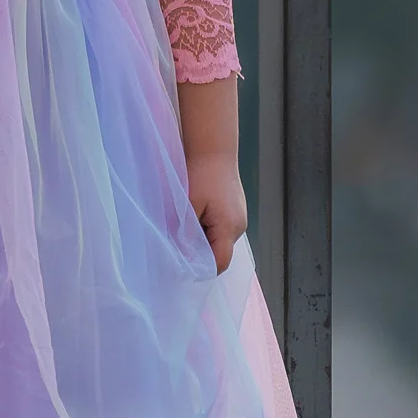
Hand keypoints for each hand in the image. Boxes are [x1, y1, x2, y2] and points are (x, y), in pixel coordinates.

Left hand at [186, 158, 245, 274]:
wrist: (214, 149)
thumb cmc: (201, 174)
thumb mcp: (188, 206)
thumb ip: (185, 233)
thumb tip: (179, 253)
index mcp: (229, 228)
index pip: (219, 263)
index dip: (201, 268)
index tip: (181, 266)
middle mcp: (239, 226)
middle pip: (220, 253)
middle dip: (200, 253)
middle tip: (178, 245)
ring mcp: (239, 218)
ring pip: (220, 241)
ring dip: (203, 239)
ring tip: (185, 227)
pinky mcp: (235, 211)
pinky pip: (221, 229)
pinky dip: (208, 228)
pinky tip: (195, 216)